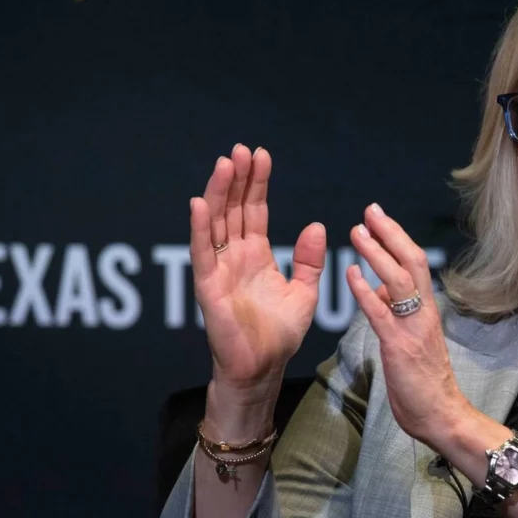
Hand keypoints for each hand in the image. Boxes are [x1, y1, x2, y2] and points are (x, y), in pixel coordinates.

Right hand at [191, 144, 325, 401]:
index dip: (258, 184)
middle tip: (242, 149)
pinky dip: (200, 228)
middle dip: (238, 179)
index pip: (255, 211)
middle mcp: (235, 257)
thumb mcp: (304, 292)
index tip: (262, 156)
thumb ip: (309, 261)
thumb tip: (317, 225)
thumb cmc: (280, 335)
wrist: (263, 368)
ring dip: (219, 193)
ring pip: (216, 223)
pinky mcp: (208, 287)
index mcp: (257, 256)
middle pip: (234, 210)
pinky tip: (200, 203)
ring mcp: (219, 270)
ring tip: (225, 163)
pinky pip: (202, 253)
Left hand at [347, 203, 466, 443]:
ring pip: (399, 281)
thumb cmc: (426, 383)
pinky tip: (350, 274)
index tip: (379, 217)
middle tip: (370, 210)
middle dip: (390, 233)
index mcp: (426, 310)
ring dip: (377, 253)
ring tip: (357, 232)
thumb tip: (381, 290)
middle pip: (412, 262)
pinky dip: (365, 291)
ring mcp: (412, 328)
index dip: (397, 238)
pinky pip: (381, 314)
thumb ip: (399, 313)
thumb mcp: (412, 340)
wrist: (443, 416)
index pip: (415, 264)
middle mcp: (423, 313)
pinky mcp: (399, 347)